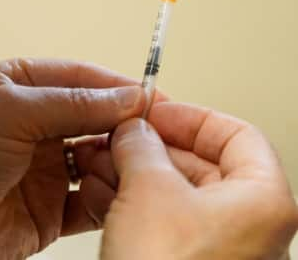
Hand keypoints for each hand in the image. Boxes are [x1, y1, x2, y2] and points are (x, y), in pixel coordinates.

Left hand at [0, 59, 144, 258]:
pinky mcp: (50, 208)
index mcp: (15, 88)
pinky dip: (108, 197)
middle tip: (157, 135)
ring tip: (133, 167)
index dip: (117, 85)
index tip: (154, 96)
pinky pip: (91, 199)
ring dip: (117, 162)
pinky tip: (115, 196)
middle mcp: (31, 124)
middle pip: (93, 118)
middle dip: (123, 126)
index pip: (78, 78)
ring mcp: (42, 166)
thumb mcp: (9, 113)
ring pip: (98, 158)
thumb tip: (128, 96)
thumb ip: (72, 103)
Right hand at [102, 104, 297, 259]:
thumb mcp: (149, 190)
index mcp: (260, 201)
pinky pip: (157, 219)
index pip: (235, 134)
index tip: (155, 110)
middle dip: (147, 146)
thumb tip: (133, 129)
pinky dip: (128, 200)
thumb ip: (141, 146)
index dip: (190, 116)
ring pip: (171, 192)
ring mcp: (212, 248)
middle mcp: (245, 225)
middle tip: (116, 135)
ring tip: (98, 160)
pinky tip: (98, 191)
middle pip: (198, 163)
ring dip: (130, 171)